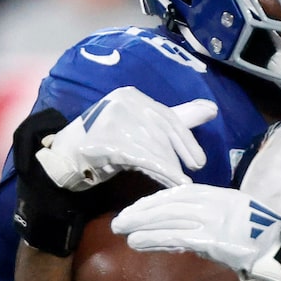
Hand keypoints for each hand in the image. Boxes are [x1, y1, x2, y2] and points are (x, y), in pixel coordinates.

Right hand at [37, 91, 215, 192]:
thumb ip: (178, 118)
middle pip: (160, 131)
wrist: (68, 156)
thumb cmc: (110, 142)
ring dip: (168, 167)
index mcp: (133, 95)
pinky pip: (138, 157)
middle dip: (178, 155)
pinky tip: (171, 182)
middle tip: (192, 175)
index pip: (167, 116)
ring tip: (180, 184)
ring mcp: (110, 119)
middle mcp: (122, 102)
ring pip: (150, 146)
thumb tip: (212, 109)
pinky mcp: (103, 141)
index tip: (199, 162)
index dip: (186, 140)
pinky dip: (158, 170)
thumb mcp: (145, 128)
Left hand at [113, 184, 280, 278]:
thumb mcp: (240, 217)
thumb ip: (215, 220)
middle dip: (142, 212)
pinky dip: (154, 239)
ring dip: (142, 225)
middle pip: (169, 204)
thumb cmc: (265, 237)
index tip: (139, 208)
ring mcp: (212, 221)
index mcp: (221, 196)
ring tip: (122, 231)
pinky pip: (175, 237)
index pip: (181, 194)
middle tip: (120, 220)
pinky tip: (137, 243)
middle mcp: (213, 204)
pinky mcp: (210, 240)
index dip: (156, 201)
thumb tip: (192, 234)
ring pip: (168, 220)